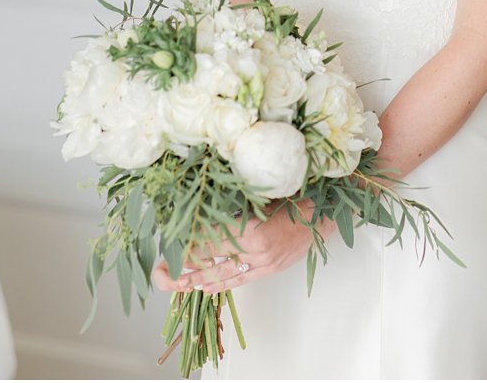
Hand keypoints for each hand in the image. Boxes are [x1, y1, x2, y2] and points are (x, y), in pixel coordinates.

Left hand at [152, 204, 333, 293]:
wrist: (322, 214)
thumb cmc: (292, 198)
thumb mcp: (259, 197)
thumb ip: (234, 205)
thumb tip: (204, 203)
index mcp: (251, 230)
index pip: (210, 239)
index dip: (189, 242)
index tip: (171, 241)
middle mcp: (255, 251)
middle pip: (214, 258)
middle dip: (188, 262)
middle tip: (164, 268)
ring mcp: (264, 263)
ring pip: (224, 273)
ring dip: (199, 279)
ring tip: (177, 284)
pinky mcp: (270, 269)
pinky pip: (242, 279)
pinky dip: (222, 284)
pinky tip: (206, 288)